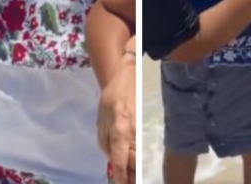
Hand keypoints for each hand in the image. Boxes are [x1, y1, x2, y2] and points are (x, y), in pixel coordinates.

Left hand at [97, 55, 135, 183]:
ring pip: (142, 157)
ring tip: (132, 177)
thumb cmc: (111, 98)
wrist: (129, 77)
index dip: (120, 177)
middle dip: (131, 177)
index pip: (120, 161)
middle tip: (126, 182)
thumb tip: (113, 161)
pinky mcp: (149, 125)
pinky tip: (138, 163)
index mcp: (119, 131)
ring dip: (137, 170)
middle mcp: (134, 133)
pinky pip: (145, 147)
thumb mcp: (101, 120)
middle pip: (135, 163)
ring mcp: (143, 129)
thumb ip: (106, 143)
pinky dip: (142, 158)